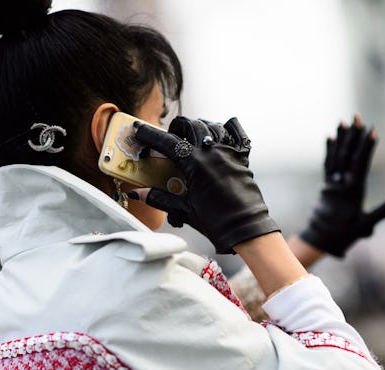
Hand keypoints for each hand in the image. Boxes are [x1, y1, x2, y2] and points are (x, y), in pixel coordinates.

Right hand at [132, 116, 279, 253]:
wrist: (246, 230)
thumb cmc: (216, 222)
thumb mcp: (184, 209)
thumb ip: (160, 198)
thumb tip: (139, 194)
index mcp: (195, 164)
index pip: (167, 142)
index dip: (149, 135)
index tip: (138, 129)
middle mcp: (212, 153)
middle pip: (190, 126)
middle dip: (176, 128)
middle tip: (168, 137)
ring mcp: (229, 153)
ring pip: (211, 126)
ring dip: (198, 127)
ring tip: (190, 135)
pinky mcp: (242, 158)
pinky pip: (237, 134)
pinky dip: (227, 129)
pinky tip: (220, 133)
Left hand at [300, 115, 384, 257]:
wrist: (321, 239)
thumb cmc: (346, 233)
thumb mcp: (367, 225)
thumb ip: (384, 211)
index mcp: (352, 191)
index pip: (360, 164)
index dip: (366, 147)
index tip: (372, 130)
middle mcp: (340, 183)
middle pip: (347, 155)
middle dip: (353, 135)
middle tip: (358, 117)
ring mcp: (331, 183)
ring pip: (336, 156)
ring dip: (342, 138)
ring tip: (344, 120)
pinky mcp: (326, 185)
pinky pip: (328, 163)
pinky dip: (330, 149)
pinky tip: (331, 136)